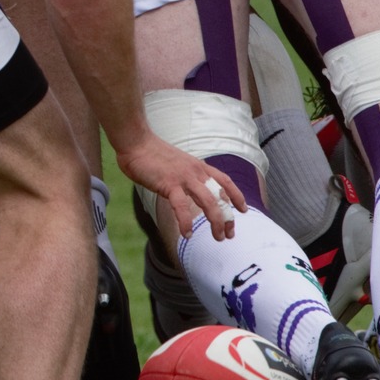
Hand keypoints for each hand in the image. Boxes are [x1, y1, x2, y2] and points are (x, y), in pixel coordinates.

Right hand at [114, 132, 245, 239]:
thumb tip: (187, 188)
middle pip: (220, 197)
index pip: (225, 181)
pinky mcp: (169, 184)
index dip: (236, 196)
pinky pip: (182, 207)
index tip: (243, 210)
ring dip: (216, 222)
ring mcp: (184, 178)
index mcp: (198, 166)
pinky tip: (187, 234)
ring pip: (208, 202)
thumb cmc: (151, 153)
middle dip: (228, 218)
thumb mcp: (177, 163)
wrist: (136, 141)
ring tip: (217, 238)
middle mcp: (196, 172)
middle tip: (229, 234)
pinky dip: (186, 222)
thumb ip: (185, 175)